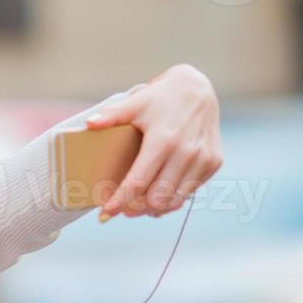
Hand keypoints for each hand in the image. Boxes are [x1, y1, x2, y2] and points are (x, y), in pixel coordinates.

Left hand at [83, 64, 222, 221]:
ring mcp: (203, 159)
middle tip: (121, 208)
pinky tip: (158, 195)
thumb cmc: (160, 98)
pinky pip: (189, 193)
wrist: (198, 90)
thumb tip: (89, 124)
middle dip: (135, 209)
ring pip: (174, 202)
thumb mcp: (135, 102)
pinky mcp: (213, 163)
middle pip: (157, 199)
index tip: (104, 213)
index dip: (119, 201)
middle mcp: (186, 152)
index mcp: (163, 140)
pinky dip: (172, 199)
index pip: (138, 182)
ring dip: (153, 209)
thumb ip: (112, 115)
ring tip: (137, 206)